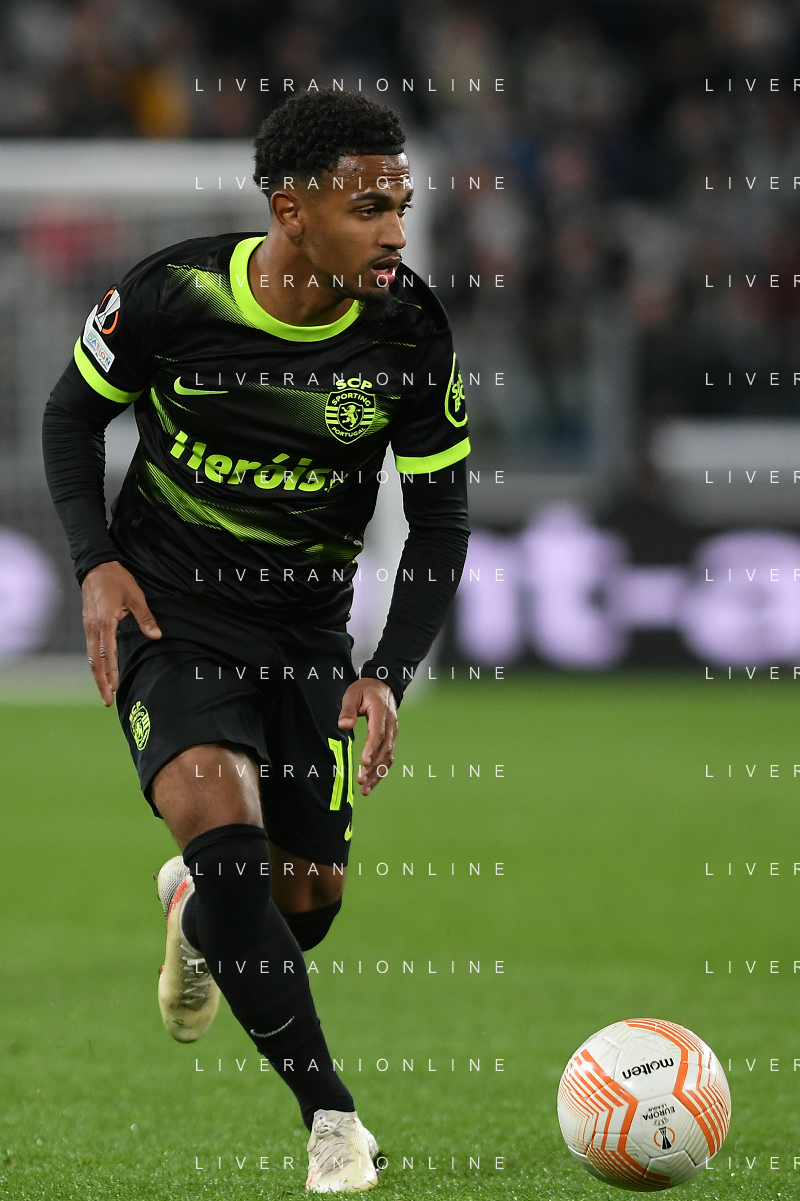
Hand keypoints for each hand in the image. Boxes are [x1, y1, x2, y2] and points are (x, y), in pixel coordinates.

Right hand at [82, 561, 160, 705]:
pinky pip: (91, 649)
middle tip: (107, 701)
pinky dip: (95, 664)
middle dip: (100, 682)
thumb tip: (157, 636)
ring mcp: (89, 627)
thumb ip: (146, 618)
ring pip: (91, 657)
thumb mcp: (136, 597)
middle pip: (95, 661)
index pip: (108, 653)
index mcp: (106, 621)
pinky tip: (101, 673)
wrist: (96, 567)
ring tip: (104, 692)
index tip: (115, 687)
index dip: (111, 672)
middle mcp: (94, 627)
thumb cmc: (118, 580)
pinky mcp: (88, 625)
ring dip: (97, 676)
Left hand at [337, 677, 397, 794]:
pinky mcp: (391, 739)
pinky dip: (381, 771)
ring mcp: (393, 732)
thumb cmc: (364, 690)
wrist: (383, 686)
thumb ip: (348, 710)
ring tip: (365, 788)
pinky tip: (371, 783)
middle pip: (384, 748)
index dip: (371, 749)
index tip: (364, 762)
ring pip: (388, 756)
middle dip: (373, 766)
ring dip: (378, 773)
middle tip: (361, 780)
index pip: (378, 733)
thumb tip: (344, 725)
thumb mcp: (352, 694)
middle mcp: (391, 724)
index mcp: (381, 711)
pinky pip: (388, 757)